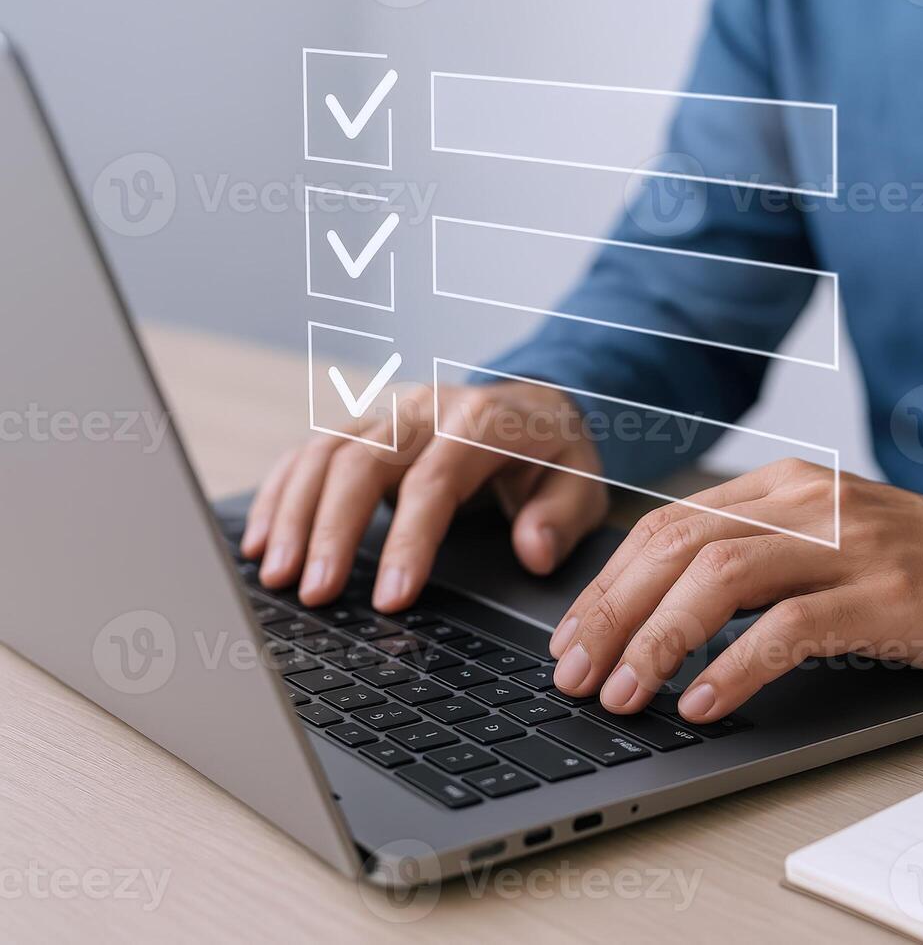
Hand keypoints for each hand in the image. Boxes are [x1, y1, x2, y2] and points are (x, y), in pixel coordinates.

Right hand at [241, 382, 608, 610]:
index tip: (391, 598)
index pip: (435, 480)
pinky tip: (258, 541)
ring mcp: (389, 412)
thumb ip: (560, 517)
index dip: (409, 540)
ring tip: (275, 576)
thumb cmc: (554, 456)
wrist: (537, 406)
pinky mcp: (363, 426)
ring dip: (293, 515)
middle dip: (332, 531)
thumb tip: (534, 551)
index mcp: (484, 421)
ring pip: (325, 453)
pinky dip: (278, 495)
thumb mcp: (582, 484)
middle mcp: (427, 409)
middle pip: (363, 461)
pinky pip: (309, 453)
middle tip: (314, 594)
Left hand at [547, 459, 922, 722]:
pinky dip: (736, 668)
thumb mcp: (826, 538)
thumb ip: (754, 557)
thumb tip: (661, 613)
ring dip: (658, 641)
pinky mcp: (884, 595)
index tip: (572, 636)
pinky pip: (790, 627)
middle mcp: (805, 503)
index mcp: (782, 487)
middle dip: (611, 613)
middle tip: (573, 673)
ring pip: (721, 580)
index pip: (667, 525)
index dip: (607, 583)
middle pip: (678, 546)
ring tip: (623, 694)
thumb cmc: (921, 562)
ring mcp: (846, 545)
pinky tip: (704, 702)